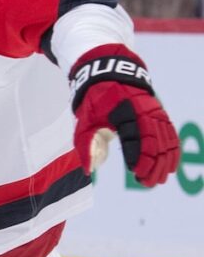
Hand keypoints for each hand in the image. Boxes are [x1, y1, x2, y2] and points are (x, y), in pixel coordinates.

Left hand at [70, 46, 179, 186]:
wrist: (107, 73)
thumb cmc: (94, 100)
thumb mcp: (84, 120)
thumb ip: (86, 144)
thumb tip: (88, 170)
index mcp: (122, 111)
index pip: (135, 138)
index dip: (138, 156)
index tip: (136, 173)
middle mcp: (143, 110)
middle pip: (154, 141)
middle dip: (153, 164)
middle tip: (147, 183)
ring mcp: (154, 110)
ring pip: (166, 139)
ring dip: (164, 160)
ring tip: (158, 179)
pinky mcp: (159, 112)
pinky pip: (170, 133)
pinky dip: (172, 150)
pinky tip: (171, 165)